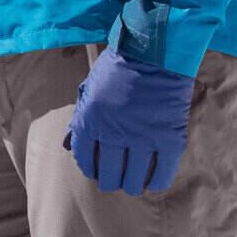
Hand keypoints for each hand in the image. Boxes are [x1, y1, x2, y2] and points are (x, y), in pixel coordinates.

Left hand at [65, 47, 192, 194]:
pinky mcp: (169, 139)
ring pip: (134, 179)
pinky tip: (153, 181)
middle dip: (109, 180)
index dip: (90, 168)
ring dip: (131, 185)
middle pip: (108, 174)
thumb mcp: (89, 89)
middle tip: (114, 179)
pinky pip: (162, 173)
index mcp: (90, 120)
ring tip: (132, 182)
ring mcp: (143, 137)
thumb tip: (68, 146)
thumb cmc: (118, 67)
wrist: (155, 51)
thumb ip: (79, 119)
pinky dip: (156, 181)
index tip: (95, 170)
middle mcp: (114, 132)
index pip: (85, 158)